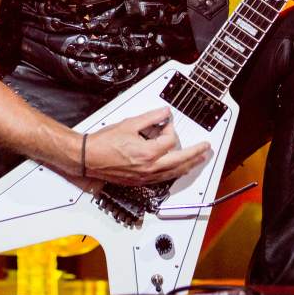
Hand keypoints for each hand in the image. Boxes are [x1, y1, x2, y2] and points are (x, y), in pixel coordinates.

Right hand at [83, 107, 209, 185]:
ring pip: (174, 173)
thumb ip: (150, 117)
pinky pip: (164, 179)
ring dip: (188, 166)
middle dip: (195, 154)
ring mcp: (145, 177)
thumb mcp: (129, 124)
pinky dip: (174, 173)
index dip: (169, 129)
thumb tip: (165, 113)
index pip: (170, 141)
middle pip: (180, 162)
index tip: (165, 123)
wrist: (88, 158)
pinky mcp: (140, 181)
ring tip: (198, 161)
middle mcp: (149, 168)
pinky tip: (178, 170)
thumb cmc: (103, 143)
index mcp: (147, 153)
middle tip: (205, 149)